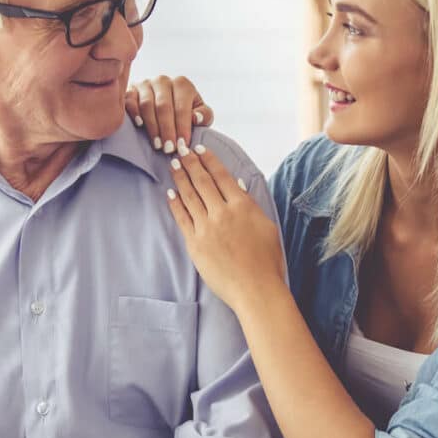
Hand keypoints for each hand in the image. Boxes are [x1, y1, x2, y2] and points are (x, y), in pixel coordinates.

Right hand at [125, 75, 212, 152]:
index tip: (182, 145)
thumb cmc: (186, 112)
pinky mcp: (131, 90)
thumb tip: (196, 118)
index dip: (182, 127)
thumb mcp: (201, 113)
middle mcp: (163, 80)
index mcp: (182, 84)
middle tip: (169, 149)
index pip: (181, 107)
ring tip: (157, 145)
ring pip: (147, 105)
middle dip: (167, 130)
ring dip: (152, 127)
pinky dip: (134, 112)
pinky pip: (130, 100)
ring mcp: (145, 84)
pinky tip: (140, 125)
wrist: (167, 106)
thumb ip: (204, 115)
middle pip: (164, 107)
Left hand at [167, 146, 285, 312]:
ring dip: (180, 178)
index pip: (221, 176)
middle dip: (190, 163)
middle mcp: (222, 213)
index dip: (209, 160)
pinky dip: (175, 203)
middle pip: (202, 181)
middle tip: (180, 150)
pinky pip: (182, 218)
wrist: (255, 289)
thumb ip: (250, 205)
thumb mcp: (266, 226)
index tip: (200, 149)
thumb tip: (237, 186)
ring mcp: (206, 228)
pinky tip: (170, 193)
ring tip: (173, 165)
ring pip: (189, 196)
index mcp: (242, 206)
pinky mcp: (195, 243)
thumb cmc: (267, 261)